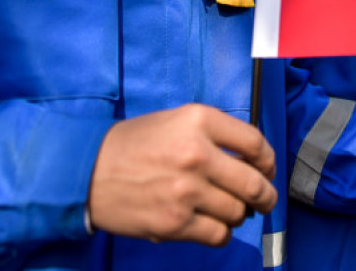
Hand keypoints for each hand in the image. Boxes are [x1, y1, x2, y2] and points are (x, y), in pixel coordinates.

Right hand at [87, 104, 277, 245]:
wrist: (88, 171)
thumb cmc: (133, 145)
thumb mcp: (176, 121)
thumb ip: (214, 134)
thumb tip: (253, 159)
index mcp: (198, 120)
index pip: (255, 143)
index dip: (268, 161)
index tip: (266, 169)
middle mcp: (196, 153)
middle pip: (255, 184)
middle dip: (265, 196)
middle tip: (263, 199)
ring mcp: (186, 191)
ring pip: (238, 212)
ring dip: (238, 214)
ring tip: (225, 209)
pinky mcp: (175, 223)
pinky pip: (218, 235)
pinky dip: (220, 232)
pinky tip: (210, 223)